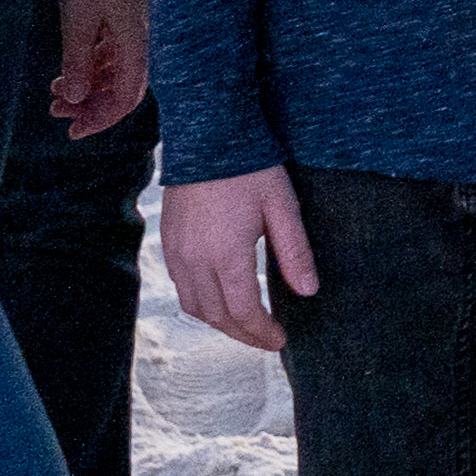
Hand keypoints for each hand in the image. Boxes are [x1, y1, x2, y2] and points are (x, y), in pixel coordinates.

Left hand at [48, 0, 147, 135]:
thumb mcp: (77, 18)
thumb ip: (76, 62)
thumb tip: (74, 97)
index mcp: (135, 42)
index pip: (126, 97)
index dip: (101, 119)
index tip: (73, 131)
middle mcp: (141, 37)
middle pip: (123, 86)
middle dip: (90, 104)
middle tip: (57, 112)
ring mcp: (135, 23)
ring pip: (117, 68)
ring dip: (89, 83)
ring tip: (56, 90)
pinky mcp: (127, 10)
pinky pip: (114, 49)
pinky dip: (94, 63)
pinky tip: (72, 63)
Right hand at [163, 168, 321, 350]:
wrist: (209, 134)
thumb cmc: (252, 169)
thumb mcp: (283, 208)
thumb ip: (295, 252)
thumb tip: (308, 292)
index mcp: (225, 255)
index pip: (243, 311)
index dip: (262, 332)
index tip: (281, 341)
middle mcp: (194, 260)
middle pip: (216, 316)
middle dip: (243, 334)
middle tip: (267, 340)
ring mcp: (176, 251)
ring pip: (194, 306)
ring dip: (220, 322)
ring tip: (246, 325)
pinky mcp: (167, 241)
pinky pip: (181, 286)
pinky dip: (201, 303)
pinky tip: (220, 299)